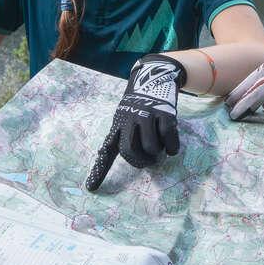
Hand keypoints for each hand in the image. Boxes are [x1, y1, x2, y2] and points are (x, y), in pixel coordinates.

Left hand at [86, 54, 183, 190]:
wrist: (154, 76)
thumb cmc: (140, 104)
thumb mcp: (126, 117)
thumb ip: (128, 137)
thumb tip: (140, 160)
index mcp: (118, 125)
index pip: (106, 151)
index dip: (99, 171)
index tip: (91, 188)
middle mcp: (129, 121)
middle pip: (129, 152)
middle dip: (140, 161)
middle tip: (149, 161)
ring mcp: (147, 116)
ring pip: (150, 148)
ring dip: (157, 153)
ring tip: (160, 146)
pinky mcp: (164, 114)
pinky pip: (168, 140)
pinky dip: (172, 147)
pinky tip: (171, 146)